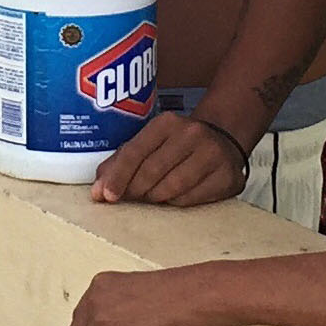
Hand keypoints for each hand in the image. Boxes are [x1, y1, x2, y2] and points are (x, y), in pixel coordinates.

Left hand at [90, 112, 246, 207]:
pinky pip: (192, 199)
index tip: (107, 196)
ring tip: (155, 195)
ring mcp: (213, 155)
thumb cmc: (178, 146)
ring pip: (171, 188)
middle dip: (136, 191)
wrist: (224, 139)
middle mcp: (192, 134)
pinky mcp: (227, 176)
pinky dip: (178, 203)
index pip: (136, 151)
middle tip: (132, 197)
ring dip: (156, 198)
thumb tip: (98, 192)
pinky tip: (177, 195)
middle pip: (151, 173)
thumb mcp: (150, 143)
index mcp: (167, 123)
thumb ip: (121, 163)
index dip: (118, 176)